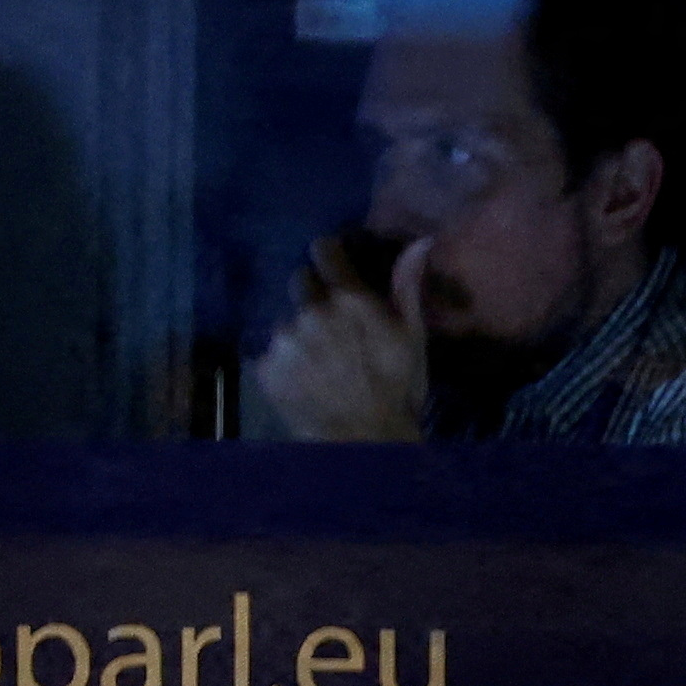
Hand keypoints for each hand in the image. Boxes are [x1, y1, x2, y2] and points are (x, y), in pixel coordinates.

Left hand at [246, 245, 428, 443]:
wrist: (366, 443)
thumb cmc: (398, 390)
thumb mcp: (412, 338)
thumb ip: (407, 286)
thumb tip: (420, 242)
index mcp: (348, 298)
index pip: (323, 251)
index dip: (329, 258)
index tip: (334, 270)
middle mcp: (311, 312)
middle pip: (300, 282)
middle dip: (313, 297)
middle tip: (331, 326)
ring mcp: (285, 341)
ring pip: (286, 321)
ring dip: (298, 334)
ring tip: (320, 363)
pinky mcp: (265, 368)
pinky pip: (271, 354)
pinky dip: (284, 364)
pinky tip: (305, 381)